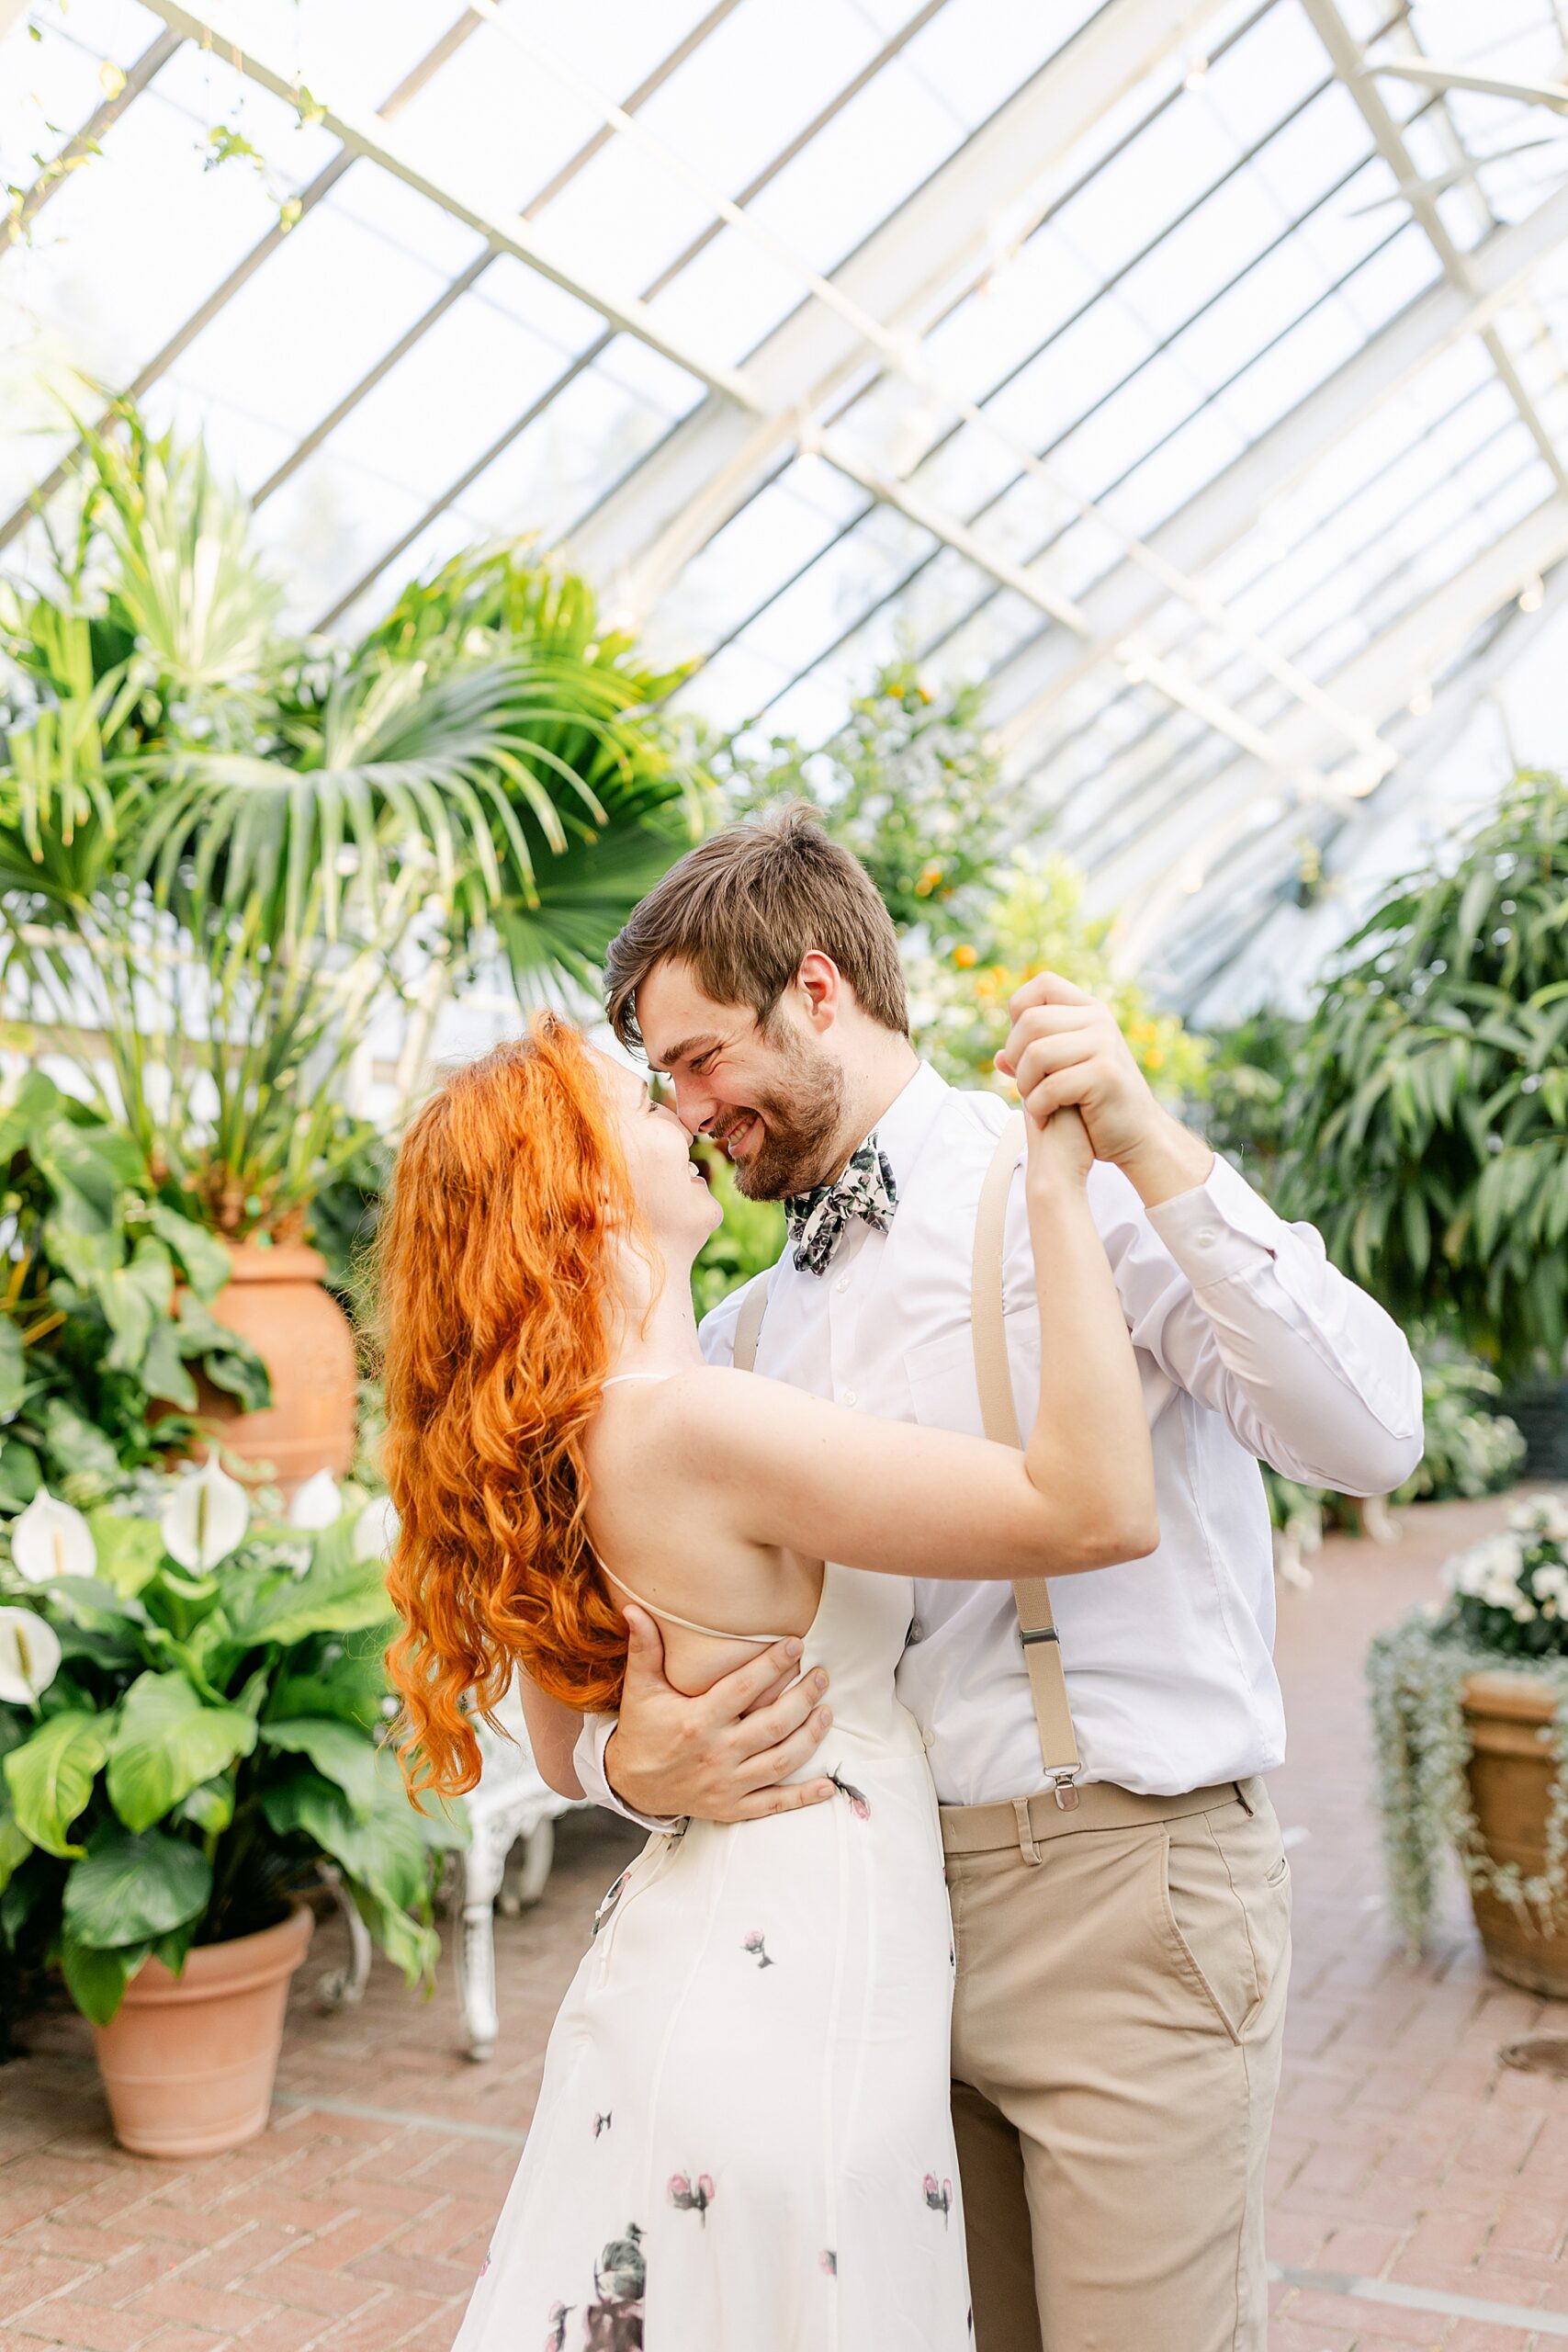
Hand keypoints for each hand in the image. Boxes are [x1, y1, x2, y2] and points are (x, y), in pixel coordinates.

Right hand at [603, 1607, 835, 1822]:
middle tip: (821, 1676)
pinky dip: (802, 1797)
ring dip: (809, 1738)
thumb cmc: (642, 1729)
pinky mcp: (732, 1807)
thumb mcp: (641, 1688)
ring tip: (827, 1712)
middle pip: (771, 1725)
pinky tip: (826, 1786)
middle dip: (803, 1699)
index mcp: (696, 1722)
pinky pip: (773, 1804)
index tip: (795, 1644)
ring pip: (779, 1762)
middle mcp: (716, 1754)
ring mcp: (727, 1784)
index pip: (742, 1689)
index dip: (771, 1665)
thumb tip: (633, 1607)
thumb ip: (644, 1648)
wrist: (630, 1785)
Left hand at [996, 973, 1212, 1204]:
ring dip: (1025, 1085)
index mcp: (1090, 1010)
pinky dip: (1038, 1107)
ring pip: (1036, 1053)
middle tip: (1025, 1085)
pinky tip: (1045, 1117)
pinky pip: (1050, 1086)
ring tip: (1035, 1103)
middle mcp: (1099, 1020)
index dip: (1020, 1011)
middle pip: (1030, 1021)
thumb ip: (1034, 1059)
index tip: (1023, 1047)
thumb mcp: (1065, 1071)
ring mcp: (1105, 1045)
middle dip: (1015, 1058)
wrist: (1138, 1135)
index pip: (1043, 984)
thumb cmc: (1095, 1103)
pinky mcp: (1105, 1075)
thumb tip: (998, 1058)